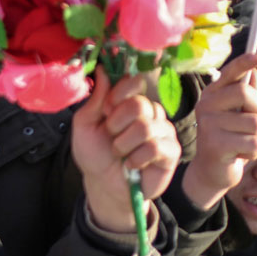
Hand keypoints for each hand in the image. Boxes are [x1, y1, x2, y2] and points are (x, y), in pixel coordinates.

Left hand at [71, 74, 180, 234]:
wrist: (105, 185)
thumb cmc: (95, 154)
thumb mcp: (85, 125)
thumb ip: (95, 99)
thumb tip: (102, 70)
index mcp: (128, 101)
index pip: (133, 82)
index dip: (117, 96)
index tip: (105, 111)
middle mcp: (149, 112)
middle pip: (139, 104)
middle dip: (117, 124)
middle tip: (112, 136)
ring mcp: (162, 130)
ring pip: (146, 127)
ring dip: (124, 144)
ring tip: (120, 153)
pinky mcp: (171, 150)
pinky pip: (155, 147)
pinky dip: (137, 158)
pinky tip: (133, 164)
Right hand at [179, 52, 256, 212]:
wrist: (211, 172)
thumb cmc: (228, 140)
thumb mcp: (236, 116)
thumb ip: (245, 95)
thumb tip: (255, 72)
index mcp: (212, 95)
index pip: (230, 73)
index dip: (245, 62)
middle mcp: (206, 105)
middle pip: (244, 93)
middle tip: (252, 119)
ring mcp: (208, 124)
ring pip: (254, 123)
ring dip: (256, 137)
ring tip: (241, 143)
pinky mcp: (215, 144)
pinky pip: (253, 143)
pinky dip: (252, 152)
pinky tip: (238, 155)